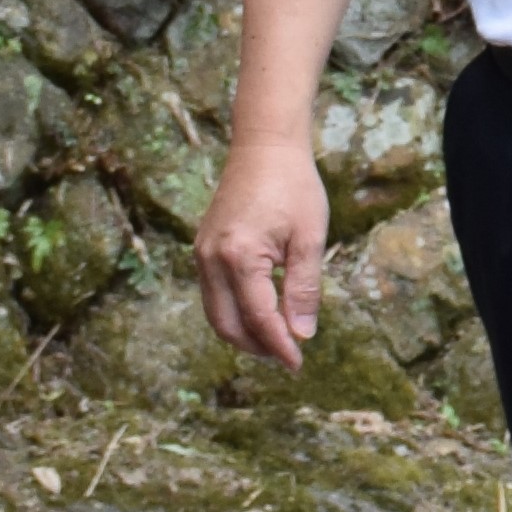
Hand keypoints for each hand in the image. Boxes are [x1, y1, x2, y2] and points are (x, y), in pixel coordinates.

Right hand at [195, 135, 328, 370]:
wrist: (264, 146)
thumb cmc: (293, 186)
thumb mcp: (309, 237)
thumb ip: (304, 288)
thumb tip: (302, 334)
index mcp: (239, 256)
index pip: (258, 317)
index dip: (279, 345)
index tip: (298, 364)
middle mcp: (211, 259)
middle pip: (226, 324)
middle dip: (257, 347)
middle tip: (287, 358)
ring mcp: (202, 254)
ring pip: (215, 313)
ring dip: (243, 333)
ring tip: (276, 342)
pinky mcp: (203, 249)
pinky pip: (213, 294)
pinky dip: (234, 312)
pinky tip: (260, 314)